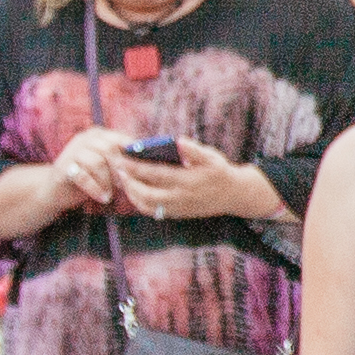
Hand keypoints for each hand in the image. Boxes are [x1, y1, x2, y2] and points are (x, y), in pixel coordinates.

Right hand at [53, 127, 142, 208]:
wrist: (56, 189)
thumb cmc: (91, 178)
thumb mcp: (109, 166)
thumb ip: (125, 161)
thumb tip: (152, 164)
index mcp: (99, 135)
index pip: (123, 140)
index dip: (134, 157)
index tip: (142, 174)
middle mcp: (84, 138)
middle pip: (110, 149)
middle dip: (121, 170)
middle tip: (126, 186)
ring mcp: (72, 151)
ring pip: (97, 163)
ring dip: (108, 181)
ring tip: (112, 193)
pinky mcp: (63, 167)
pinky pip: (83, 177)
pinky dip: (96, 189)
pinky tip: (104, 198)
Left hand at [113, 138, 275, 222]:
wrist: (235, 195)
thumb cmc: (220, 171)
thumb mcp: (212, 157)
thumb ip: (194, 150)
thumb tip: (178, 141)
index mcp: (188, 181)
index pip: (155, 174)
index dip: (135, 166)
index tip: (121, 158)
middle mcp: (182, 197)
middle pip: (146, 194)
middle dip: (128, 182)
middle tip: (118, 169)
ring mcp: (179, 208)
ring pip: (147, 205)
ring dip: (131, 193)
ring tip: (124, 179)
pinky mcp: (178, 214)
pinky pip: (153, 211)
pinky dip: (139, 202)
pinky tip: (134, 192)